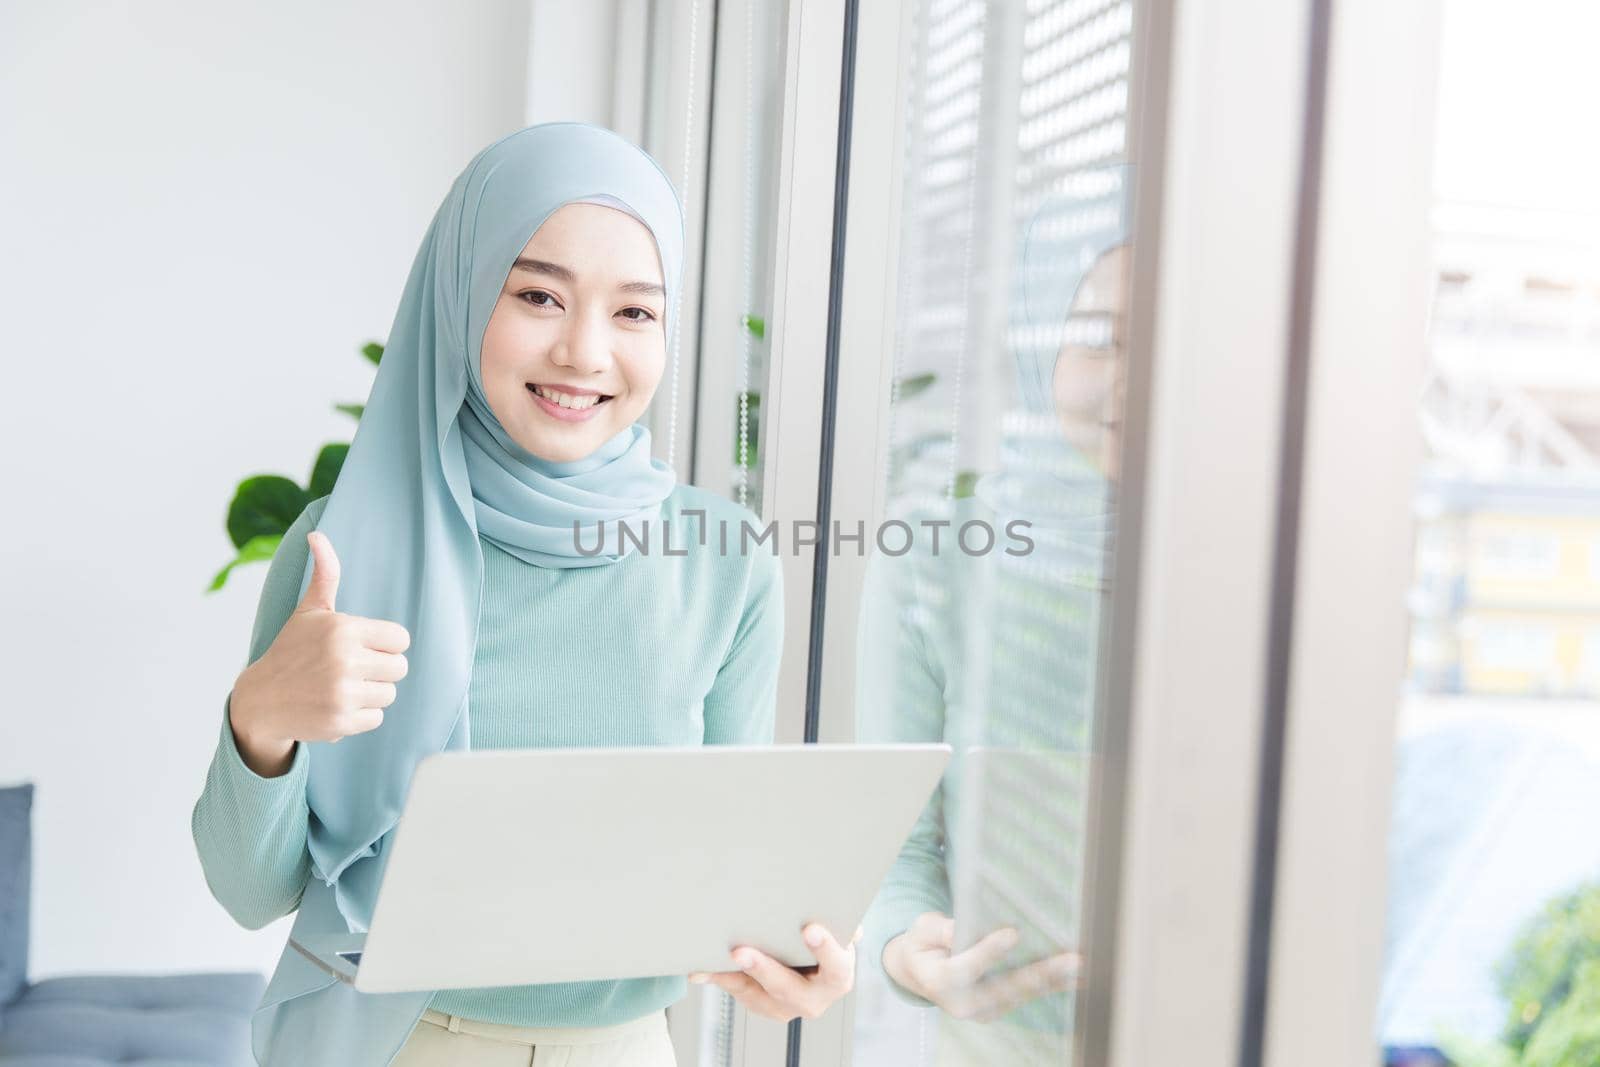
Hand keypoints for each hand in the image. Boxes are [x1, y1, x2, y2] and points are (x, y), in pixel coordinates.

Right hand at [229, 530, 410, 774]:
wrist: (260, 700)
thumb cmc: (293, 650)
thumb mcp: (309, 611)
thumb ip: (325, 574)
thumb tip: (317, 535)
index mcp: (343, 629)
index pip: (401, 639)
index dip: (386, 644)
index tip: (364, 647)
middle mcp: (343, 660)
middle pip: (400, 668)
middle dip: (380, 670)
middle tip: (352, 669)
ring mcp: (341, 693)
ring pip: (389, 694)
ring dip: (371, 693)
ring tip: (342, 687)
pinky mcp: (340, 722)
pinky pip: (376, 718)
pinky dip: (360, 715)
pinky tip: (336, 706)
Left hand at [686, 923, 861, 1021]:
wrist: (814, 957)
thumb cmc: (827, 933)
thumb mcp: (839, 926)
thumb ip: (841, 919)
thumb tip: (841, 908)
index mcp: (838, 976)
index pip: (837, 967)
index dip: (825, 950)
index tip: (809, 928)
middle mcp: (814, 999)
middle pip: (788, 989)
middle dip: (763, 970)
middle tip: (740, 952)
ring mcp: (786, 1008)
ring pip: (757, 996)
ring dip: (733, 977)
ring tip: (711, 960)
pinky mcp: (762, 1006)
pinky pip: (738, 992)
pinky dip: (719, 978)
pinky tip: (699, 968)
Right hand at [881, 912, 1080, 1021]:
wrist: (920, 972)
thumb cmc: (922, 944)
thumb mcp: (921, 929)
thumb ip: (940, 930)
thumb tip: (962, 928)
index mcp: (940, 981)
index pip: (965, 969)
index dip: (988, 952)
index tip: (1012, 933)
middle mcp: (963, 1004)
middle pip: (1005, 988)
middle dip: (1040, 973)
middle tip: (1071, 959)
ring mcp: (983, 1010)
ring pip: (1021, 995)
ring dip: (1054, 981)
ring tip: (1081, 967)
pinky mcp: (998, 1009)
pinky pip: (1027, 997)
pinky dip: (1051, 985)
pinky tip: (1075, 976)